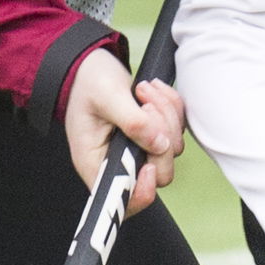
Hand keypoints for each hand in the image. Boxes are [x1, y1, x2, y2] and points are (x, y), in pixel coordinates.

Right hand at [60, 49, 184, 212]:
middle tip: (145, 106)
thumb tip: (159, 144)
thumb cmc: (88, 82)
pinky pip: (177, 130)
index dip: (142, 191)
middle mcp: (118, 163)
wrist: (89, 66)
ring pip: (171, 148)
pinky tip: (153, 92)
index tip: (149, 163)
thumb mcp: (106, 97)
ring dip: (165, 115)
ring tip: (143, 91)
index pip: (122, 198)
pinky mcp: (153, 137)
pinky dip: (171, 108)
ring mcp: (138, 151)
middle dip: (161, 136)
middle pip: (158, 173)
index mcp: (96, 163)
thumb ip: (133, 122)